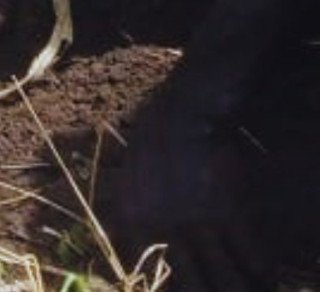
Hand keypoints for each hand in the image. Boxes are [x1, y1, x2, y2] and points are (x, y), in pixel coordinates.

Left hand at [116, 90, 271, 290]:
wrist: (180, 117)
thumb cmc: (152, 149)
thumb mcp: (128, 186)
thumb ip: (131, 224)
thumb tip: (136, 260)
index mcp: (134, 224)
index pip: (156, 277)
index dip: (180, 291)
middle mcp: (163, 228)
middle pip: (195, 284)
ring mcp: (196, 220)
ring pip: (225, 274)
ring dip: (239, 287)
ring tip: (248, 290)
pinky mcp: (226, 209)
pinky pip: (249, 252)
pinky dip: (259, 267)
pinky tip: (263, 274)